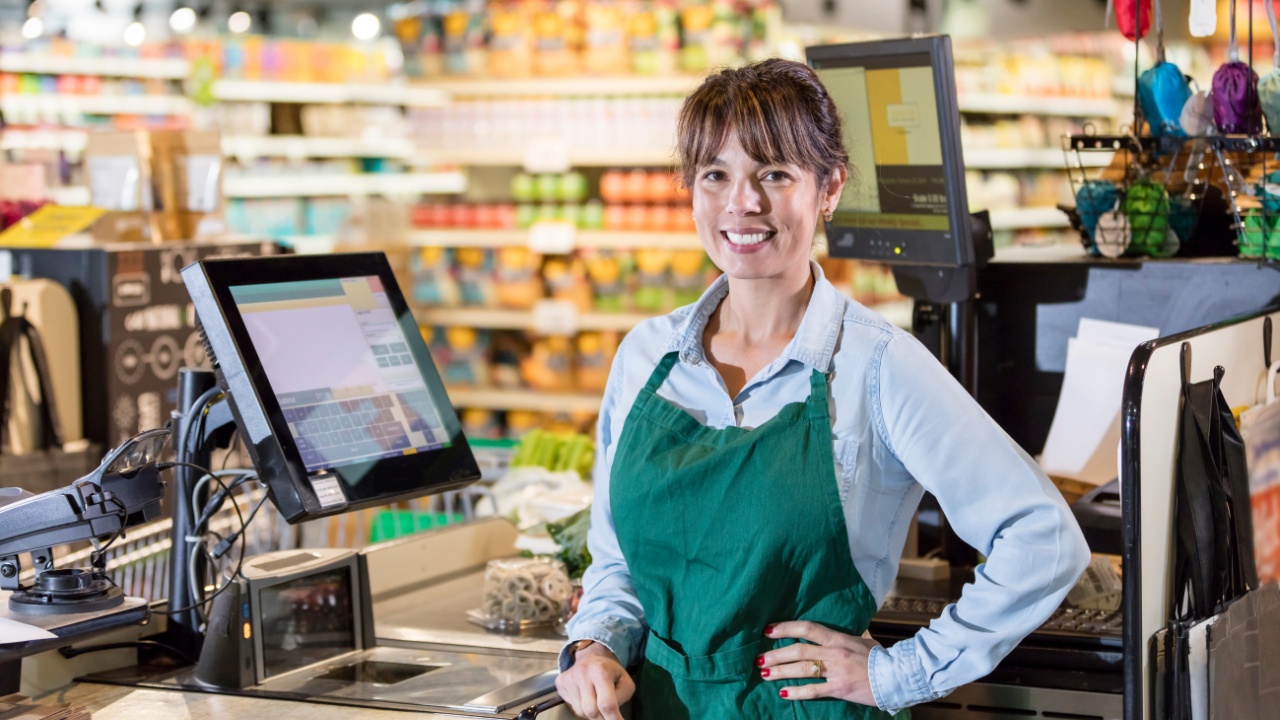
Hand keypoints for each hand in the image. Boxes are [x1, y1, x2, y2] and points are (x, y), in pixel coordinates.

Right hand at [556, 641, 634, 719]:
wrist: (592, 656)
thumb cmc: (611, 672)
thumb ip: (621, 698)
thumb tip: (611, 714)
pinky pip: (571, 706)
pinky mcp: (561, 682)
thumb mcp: (625, 682)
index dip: (613, 719)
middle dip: (601, 718)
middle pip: (591, 710)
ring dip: (590, 713)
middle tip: (607, 716)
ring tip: (596, 702)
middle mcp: (583, 673)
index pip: (606, 704)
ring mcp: (569, 678)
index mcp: (601, 671)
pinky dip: (580, 707)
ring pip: (580, 711)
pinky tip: (585, 697)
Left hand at [757, 621, 879, 705]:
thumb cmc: (882, 657)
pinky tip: (784, 693)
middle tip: (758, 659)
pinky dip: (797, 692)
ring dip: (780, 672)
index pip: (807, 628)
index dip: (786, 628)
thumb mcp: (864, 640)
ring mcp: (836, 671)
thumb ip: (846, 637)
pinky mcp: (840, 688)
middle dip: (775, 654)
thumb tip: (835, 634)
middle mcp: (835, 652)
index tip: (768, 630)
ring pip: (802, 669)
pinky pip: (814, 690)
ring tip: (764, 674)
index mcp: (839, 638)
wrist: (898, 675)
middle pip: (798, 650)